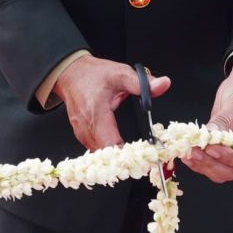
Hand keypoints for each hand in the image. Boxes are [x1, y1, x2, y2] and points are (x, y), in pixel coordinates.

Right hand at [50, 56, 172, 153]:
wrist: (70, 73)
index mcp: (97, 113)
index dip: (126, 156)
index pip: (111, 144)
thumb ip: (142, 83)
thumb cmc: (93, 74)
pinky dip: (107, 152)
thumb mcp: (121, 73)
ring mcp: (81, 133)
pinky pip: (94, 149)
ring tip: (132, 156)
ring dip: (114, 158)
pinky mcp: (81, 135)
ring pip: (99, 156)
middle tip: (141, 159)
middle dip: (124, 160)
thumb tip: (162, 85)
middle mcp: (86, 127)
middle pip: (106, 156)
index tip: (142, 158)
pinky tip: (118, 149)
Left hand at [184, 55, 232, 181]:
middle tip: (195, 152)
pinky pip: (211, 161)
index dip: (229, 157)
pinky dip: (199, 161)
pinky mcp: (223, 149)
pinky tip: (186, 153)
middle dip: (212, 163)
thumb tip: (209, 134)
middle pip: (232, 170)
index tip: (211, 148)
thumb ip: (224, 121)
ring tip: (188, 153)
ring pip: (220, 171)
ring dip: (203, 164)